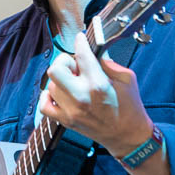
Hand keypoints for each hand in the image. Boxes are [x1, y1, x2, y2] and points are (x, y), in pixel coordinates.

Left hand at [40, 31, 152, 156]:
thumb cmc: (130, 106)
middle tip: (75, 65)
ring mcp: (71, 111)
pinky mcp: (66, 121)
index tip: (80, 38)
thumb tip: (93, 51)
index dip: (80, 42)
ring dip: (60, 80)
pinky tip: (61, 94)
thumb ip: (108, 63)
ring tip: (74, 82)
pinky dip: (49, 96)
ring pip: (51, 85)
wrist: (127, 136)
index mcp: (98, 84)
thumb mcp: (127, 78)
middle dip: (64, 62)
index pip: (82, 55)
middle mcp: (81, 97)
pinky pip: (44, 105)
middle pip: (56, 69)